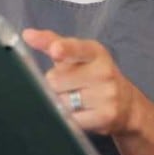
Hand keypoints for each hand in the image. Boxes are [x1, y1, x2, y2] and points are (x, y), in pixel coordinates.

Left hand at [23, 28, 141, 136]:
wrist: (127, 103)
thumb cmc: (94, 75)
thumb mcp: (78, 56)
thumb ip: (52, 42)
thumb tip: (27, 34)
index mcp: (95, 52)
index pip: (77, 49)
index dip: (65, 49)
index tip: (55, 50)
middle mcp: (104, 71)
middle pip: (56, 80)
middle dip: (55, 85)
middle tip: (69, 85)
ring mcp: (106, 95)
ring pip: (61, 102)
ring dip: (61, 103)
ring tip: (77, 99)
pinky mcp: (106, 116)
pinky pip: (71, 120)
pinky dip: (70, 119)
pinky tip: (82, 112)